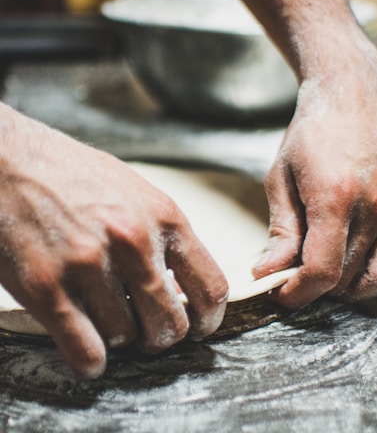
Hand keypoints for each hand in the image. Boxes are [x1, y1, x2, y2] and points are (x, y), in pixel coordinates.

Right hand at [0, 104, 227, 377]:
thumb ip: (165, 237)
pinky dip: (92, 362)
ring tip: (107, 318)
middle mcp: (132, 241)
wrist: (10, 160)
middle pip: (171, 325)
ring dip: (120, 339)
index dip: (209, 319)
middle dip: (162, 336)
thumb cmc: (77, 176)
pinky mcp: (46, 286)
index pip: (211, 288)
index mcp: (164, 217)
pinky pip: (86, 351)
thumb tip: (181, 287)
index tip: (199, 327)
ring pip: (126, 340)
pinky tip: (90, 352)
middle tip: (147, 330)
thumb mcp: (136, 193)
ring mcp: (89, 264)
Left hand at [253, 50, 376, 307]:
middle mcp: (373, 209)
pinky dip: (373, 276)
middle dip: (312, 288)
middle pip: (345, 278)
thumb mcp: (280, 179)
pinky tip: (349, 265)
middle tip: (288, 277)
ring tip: (316, 272)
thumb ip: (281, 230)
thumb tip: (268, 271)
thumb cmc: (310, 134)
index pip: (321, 270)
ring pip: (376, 278)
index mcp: (335, 198)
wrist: (351, 98)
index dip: (297, 292)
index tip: (277, 294)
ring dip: (343, 287)